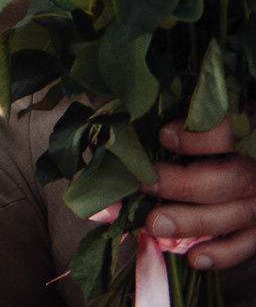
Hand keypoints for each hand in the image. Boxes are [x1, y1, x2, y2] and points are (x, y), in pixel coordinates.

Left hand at [149, 121, 255, 270]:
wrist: (247, 162)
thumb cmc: (214, 135)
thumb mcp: (211, 119)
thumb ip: (188, 123)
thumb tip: (132, 131)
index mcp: (249, 136)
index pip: (231, 134)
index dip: (199, 138)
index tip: (163, 135)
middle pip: (230, 180)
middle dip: (183, 185)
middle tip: (145, 185)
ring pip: (235, 215)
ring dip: (193, 222)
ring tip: (155, 224)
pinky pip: (247, 245)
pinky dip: (222, 255)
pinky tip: (194, 258)